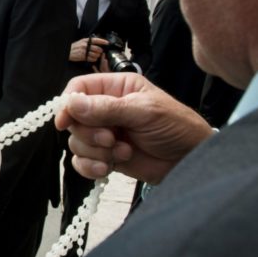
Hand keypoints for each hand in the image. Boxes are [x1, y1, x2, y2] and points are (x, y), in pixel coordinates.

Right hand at [55, 73, 214, 184]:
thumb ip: (107, 108)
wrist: (191, 160)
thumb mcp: (144, 111)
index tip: (66, 121)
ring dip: (95, 151)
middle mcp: (105, 109)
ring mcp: (105, 134)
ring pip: (77, 142)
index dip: (68, 104)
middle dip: (88, 133)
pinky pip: (82, 162)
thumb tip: (72, 103)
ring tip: (121, 153)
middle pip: (74, 119)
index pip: (78, 89)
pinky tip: (107, 168)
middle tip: (110, 138)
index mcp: (115, 88)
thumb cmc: (176, 126)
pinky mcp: (106, 156)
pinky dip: (90, 167)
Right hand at [69, 37, 107, 62]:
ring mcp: (84, 51)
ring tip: (96, 55)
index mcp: (85, 40)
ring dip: (97, 56)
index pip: (96, 40)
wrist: (68, 51)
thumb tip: (97, 43)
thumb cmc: (75, 47)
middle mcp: (85, 45)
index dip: (103, 41)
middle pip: (97, 48)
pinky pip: (92, 59)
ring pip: (96, 54)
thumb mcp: (81, 42)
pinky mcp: (83, 57)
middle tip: (100, 52)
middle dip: (100, 51)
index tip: (107, 42)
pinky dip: (94, 59)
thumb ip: (88, 42)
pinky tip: (93, 58)